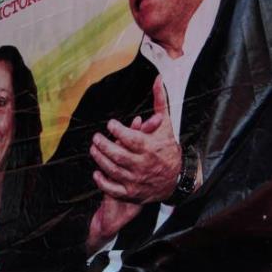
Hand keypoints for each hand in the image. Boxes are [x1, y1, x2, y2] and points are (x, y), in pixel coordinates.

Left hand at [90, 75, 180, 202]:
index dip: (118, 130)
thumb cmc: (168, 148)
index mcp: (150, 147)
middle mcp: (143, 165)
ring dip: (100, 160)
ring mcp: (137, 180)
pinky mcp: (132, 193)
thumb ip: (160, 101)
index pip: (131, 138)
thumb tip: (158, 79)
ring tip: (93, 149)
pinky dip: (103, 182)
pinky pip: (114, 189)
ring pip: (113, 170)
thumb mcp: (166, 125)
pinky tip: (96, 172)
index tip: (110, 124)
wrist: (178, 179)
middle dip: (104, 145)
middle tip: (95, 137)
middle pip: (118, 155)